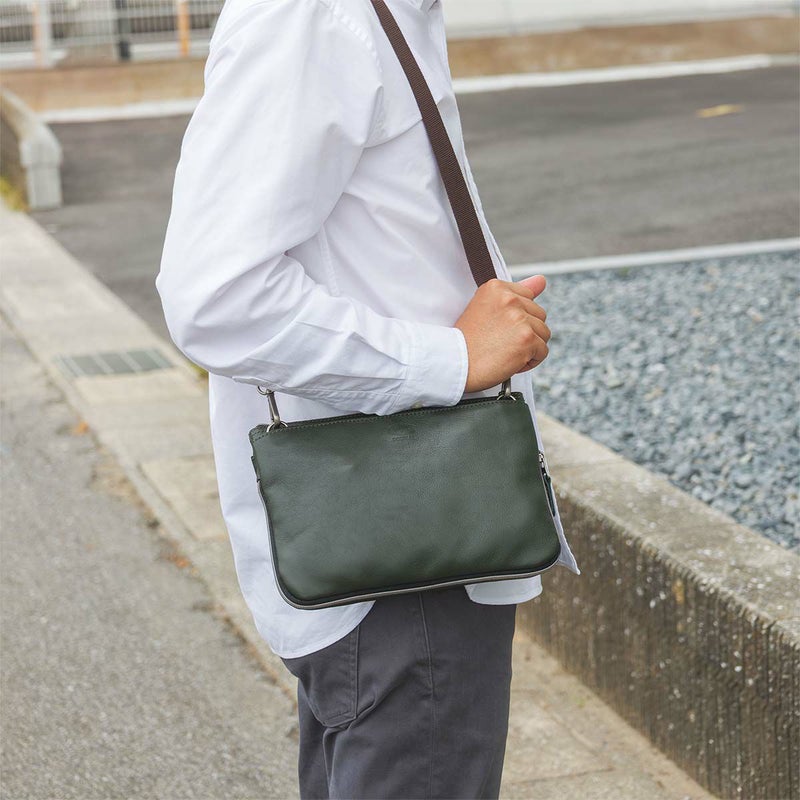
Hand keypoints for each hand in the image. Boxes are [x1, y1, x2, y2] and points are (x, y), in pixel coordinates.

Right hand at [454, 274, 550, 392]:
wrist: (454, 365)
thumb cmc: (466, 341)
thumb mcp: (486, 308)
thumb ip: (517, 293)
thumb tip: (542, 280)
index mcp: (496, 287)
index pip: (527, 298)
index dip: (517, 318)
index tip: (499, 328)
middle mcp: (509, 298)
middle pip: (539, 315)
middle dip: (525, 332)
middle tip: (499, 342)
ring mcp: (519, 318)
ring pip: (543, 333)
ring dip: (528, 347)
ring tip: (504, 352)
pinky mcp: (527, 338)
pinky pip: (543, 352)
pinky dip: (529, 362)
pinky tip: (509, 362)